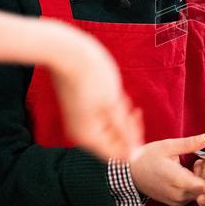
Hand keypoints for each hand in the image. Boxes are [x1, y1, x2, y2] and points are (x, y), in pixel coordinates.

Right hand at [51, 30, 143, 162]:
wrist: (68, 52)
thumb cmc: (92, 75)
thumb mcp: (114, 104)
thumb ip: (124, 131)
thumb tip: (134, 153)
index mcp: (88, 137)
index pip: (118, 153)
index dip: (132, 140)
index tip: (137, 117)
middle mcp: (81, 134)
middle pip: (112, 141)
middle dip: (125, 124)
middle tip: (128, 104)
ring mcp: (79, 122)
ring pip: (108, 127)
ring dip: (118, 114)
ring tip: (118, 95)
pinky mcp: (79, 110)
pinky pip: (100, 117)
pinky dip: (109, 108)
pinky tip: (112, 92)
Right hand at [130, 133, 204, 205]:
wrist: (129, 173)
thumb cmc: (146, 158)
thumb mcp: (167, 146)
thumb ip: (188, 144)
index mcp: (179, 181)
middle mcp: (179, 194)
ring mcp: (177, 200)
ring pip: (201, 196)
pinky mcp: (175, 202)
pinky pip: (193, 197)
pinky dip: (200, 189)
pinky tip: (199, 175)